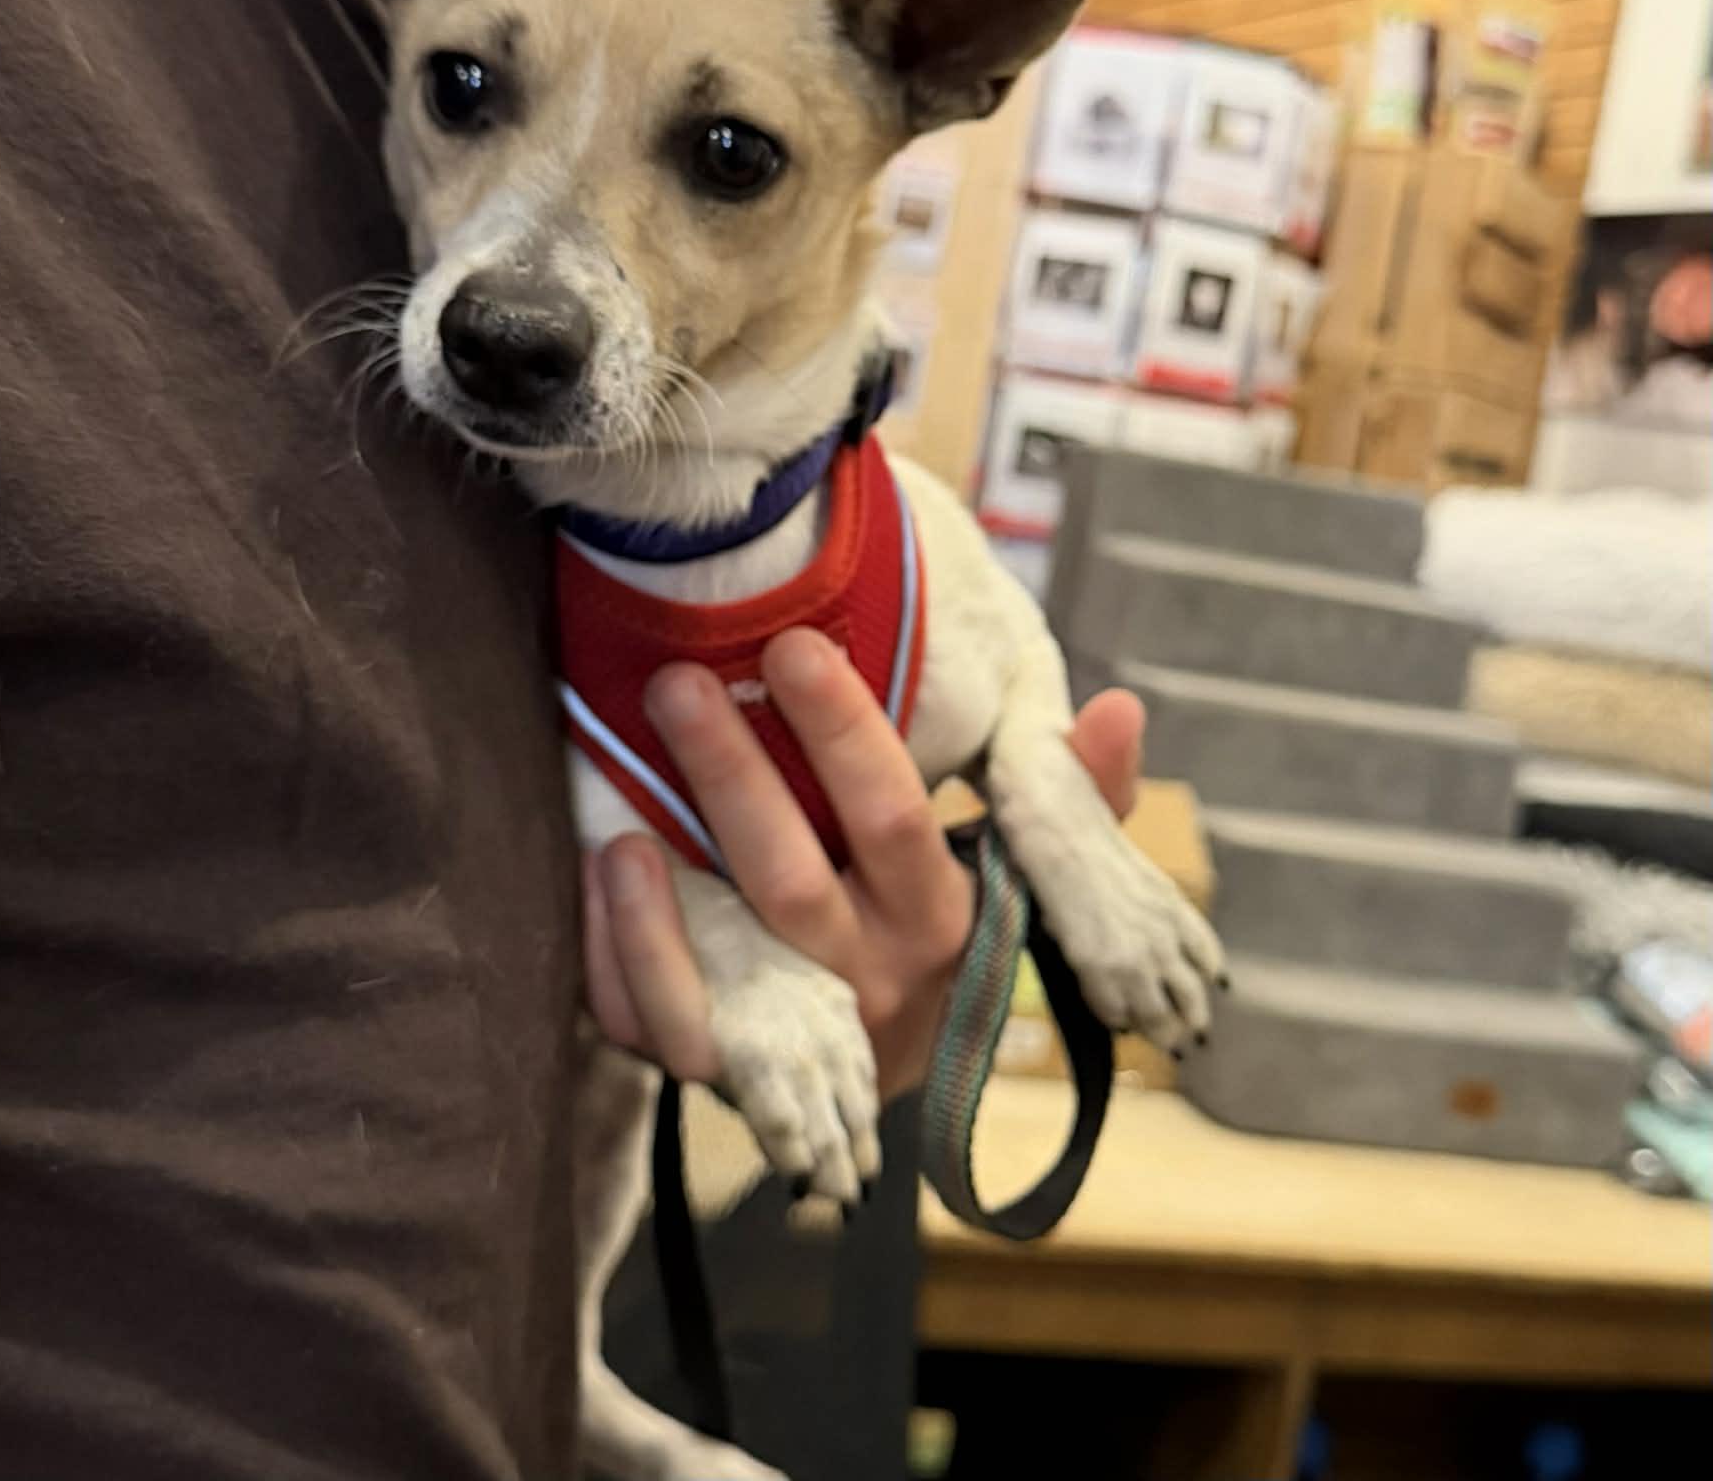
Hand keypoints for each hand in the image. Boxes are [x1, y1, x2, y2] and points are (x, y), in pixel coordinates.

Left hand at [583, 627, 1144, 1100]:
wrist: (886, 1074)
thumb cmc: (937, 929)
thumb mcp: (1018, 872)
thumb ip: (1074, 796)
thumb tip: (1123, 709)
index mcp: (940, 920)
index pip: (891, 814)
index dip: (839, 727)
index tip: (787, 645)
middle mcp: (866, 982)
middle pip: (787, 880)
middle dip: (729, 776)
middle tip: (675, 682)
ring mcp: (790, 1038)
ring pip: (716, 985)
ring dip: (658, 903)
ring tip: (619, 814)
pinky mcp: (721, 1073)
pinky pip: (657, 1031)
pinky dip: (618, 962)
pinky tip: (596, 879)